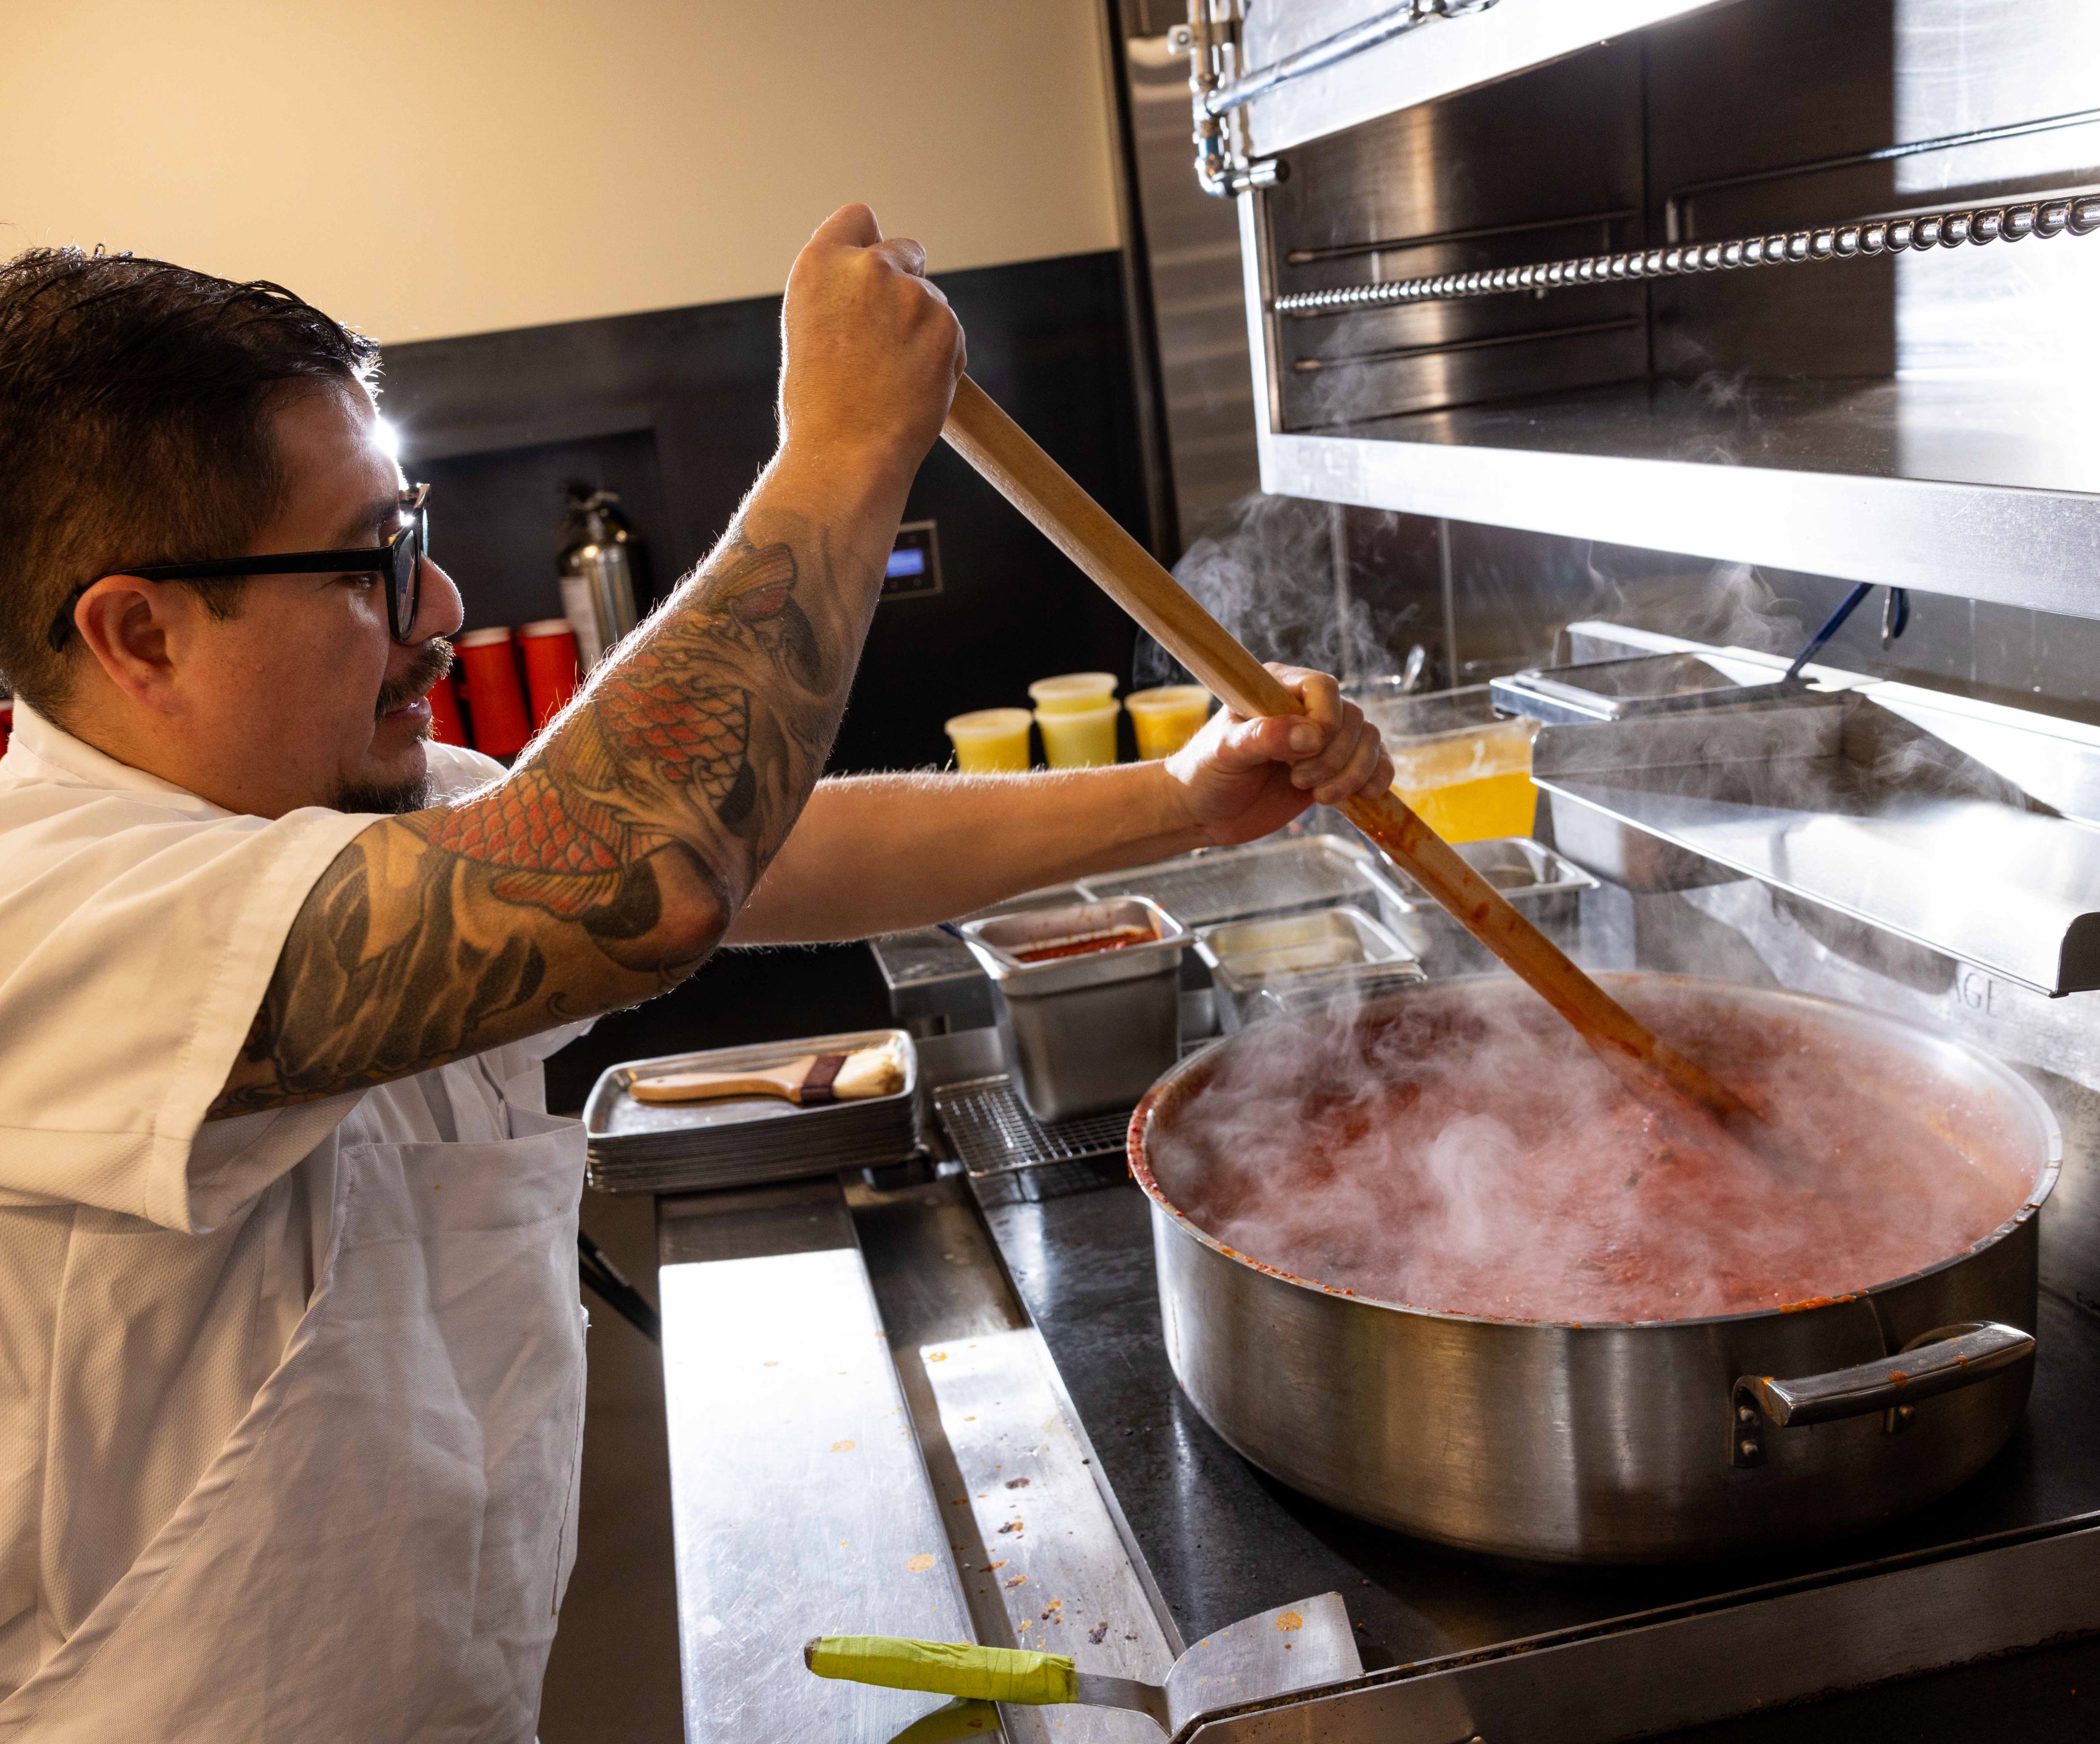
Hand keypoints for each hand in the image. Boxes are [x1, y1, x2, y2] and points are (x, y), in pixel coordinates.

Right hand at [778, 204, 966, 484]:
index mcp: (818, 265)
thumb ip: (841, 295)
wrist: (845, 455)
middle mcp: (866, 267)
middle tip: (888, 338)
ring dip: (923, 328)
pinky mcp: (946, 324)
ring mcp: (911, 293)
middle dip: (905, 282)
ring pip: (932, 298)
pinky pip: (952, 332)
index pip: (858, 219)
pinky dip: (942, 356)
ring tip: (892, 378)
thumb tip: (878, 285)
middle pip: (905, 251)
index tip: (873, 268)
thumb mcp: (809, 330)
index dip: (868, 244)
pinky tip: (915, 388)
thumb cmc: (818, 409)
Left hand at [1162, 665, 1392, 845]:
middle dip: (1334, 757)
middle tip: (1298, 780)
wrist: (1203, 812)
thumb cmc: (1205, 774)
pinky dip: (1377, 777)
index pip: (1323, 687)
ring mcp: (1323, 739)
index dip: (1325, 720)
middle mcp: (1305, 708)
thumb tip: (1310, 736)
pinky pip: (1376, 762)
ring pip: (1368, 739)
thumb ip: (1263, 738)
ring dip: (1354, 772)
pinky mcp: (1335, 768)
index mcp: (1276, 688)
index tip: (1304, 750)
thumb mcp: (1225, 753)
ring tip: (1320, 796)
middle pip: (1352, 717)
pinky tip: (1361, 795)